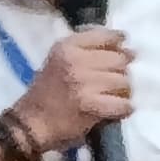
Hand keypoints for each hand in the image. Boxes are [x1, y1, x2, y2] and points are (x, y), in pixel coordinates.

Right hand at [14, 25, 133, 158]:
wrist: (30, 124)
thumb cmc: (47, 92)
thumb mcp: (60, 60)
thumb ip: (88, 50)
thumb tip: (128, 50)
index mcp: (66, 46)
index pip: (107, 37)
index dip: (118, 44)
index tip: (122, 51)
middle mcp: (75, 60)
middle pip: (120, 60)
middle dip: (121, 72)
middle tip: (112, 83)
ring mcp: (83, 83)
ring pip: (124, 82)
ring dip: (123, 92)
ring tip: (111, 98)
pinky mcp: (90, 105)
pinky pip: (123, 104)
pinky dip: (123, 109)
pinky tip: (114, 110)